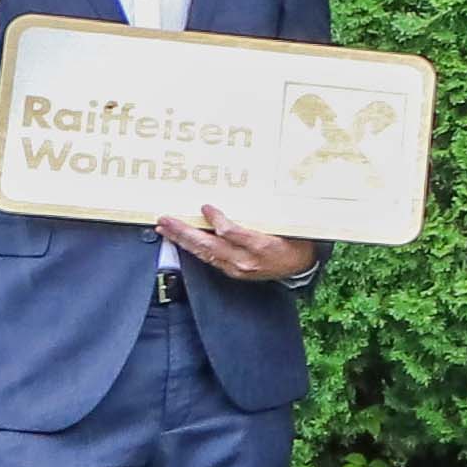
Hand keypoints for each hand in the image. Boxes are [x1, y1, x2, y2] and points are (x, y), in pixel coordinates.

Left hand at [156, 205, 317, 281]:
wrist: (300, 265)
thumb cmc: (294, 240)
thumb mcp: (285, 223)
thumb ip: (265, 213)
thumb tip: (242, 195)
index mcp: (262, 246)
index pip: (233, 233)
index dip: (217, 220)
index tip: (205, 207)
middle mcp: (246, 260)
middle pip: (210, 245)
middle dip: (185, 232)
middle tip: (167, 219)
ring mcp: (237, 268)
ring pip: (204, 253)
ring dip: (182, 240)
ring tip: (165, 228)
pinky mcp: (232, 271)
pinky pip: (208, 259)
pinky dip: (192, 248)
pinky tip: (181, 240)